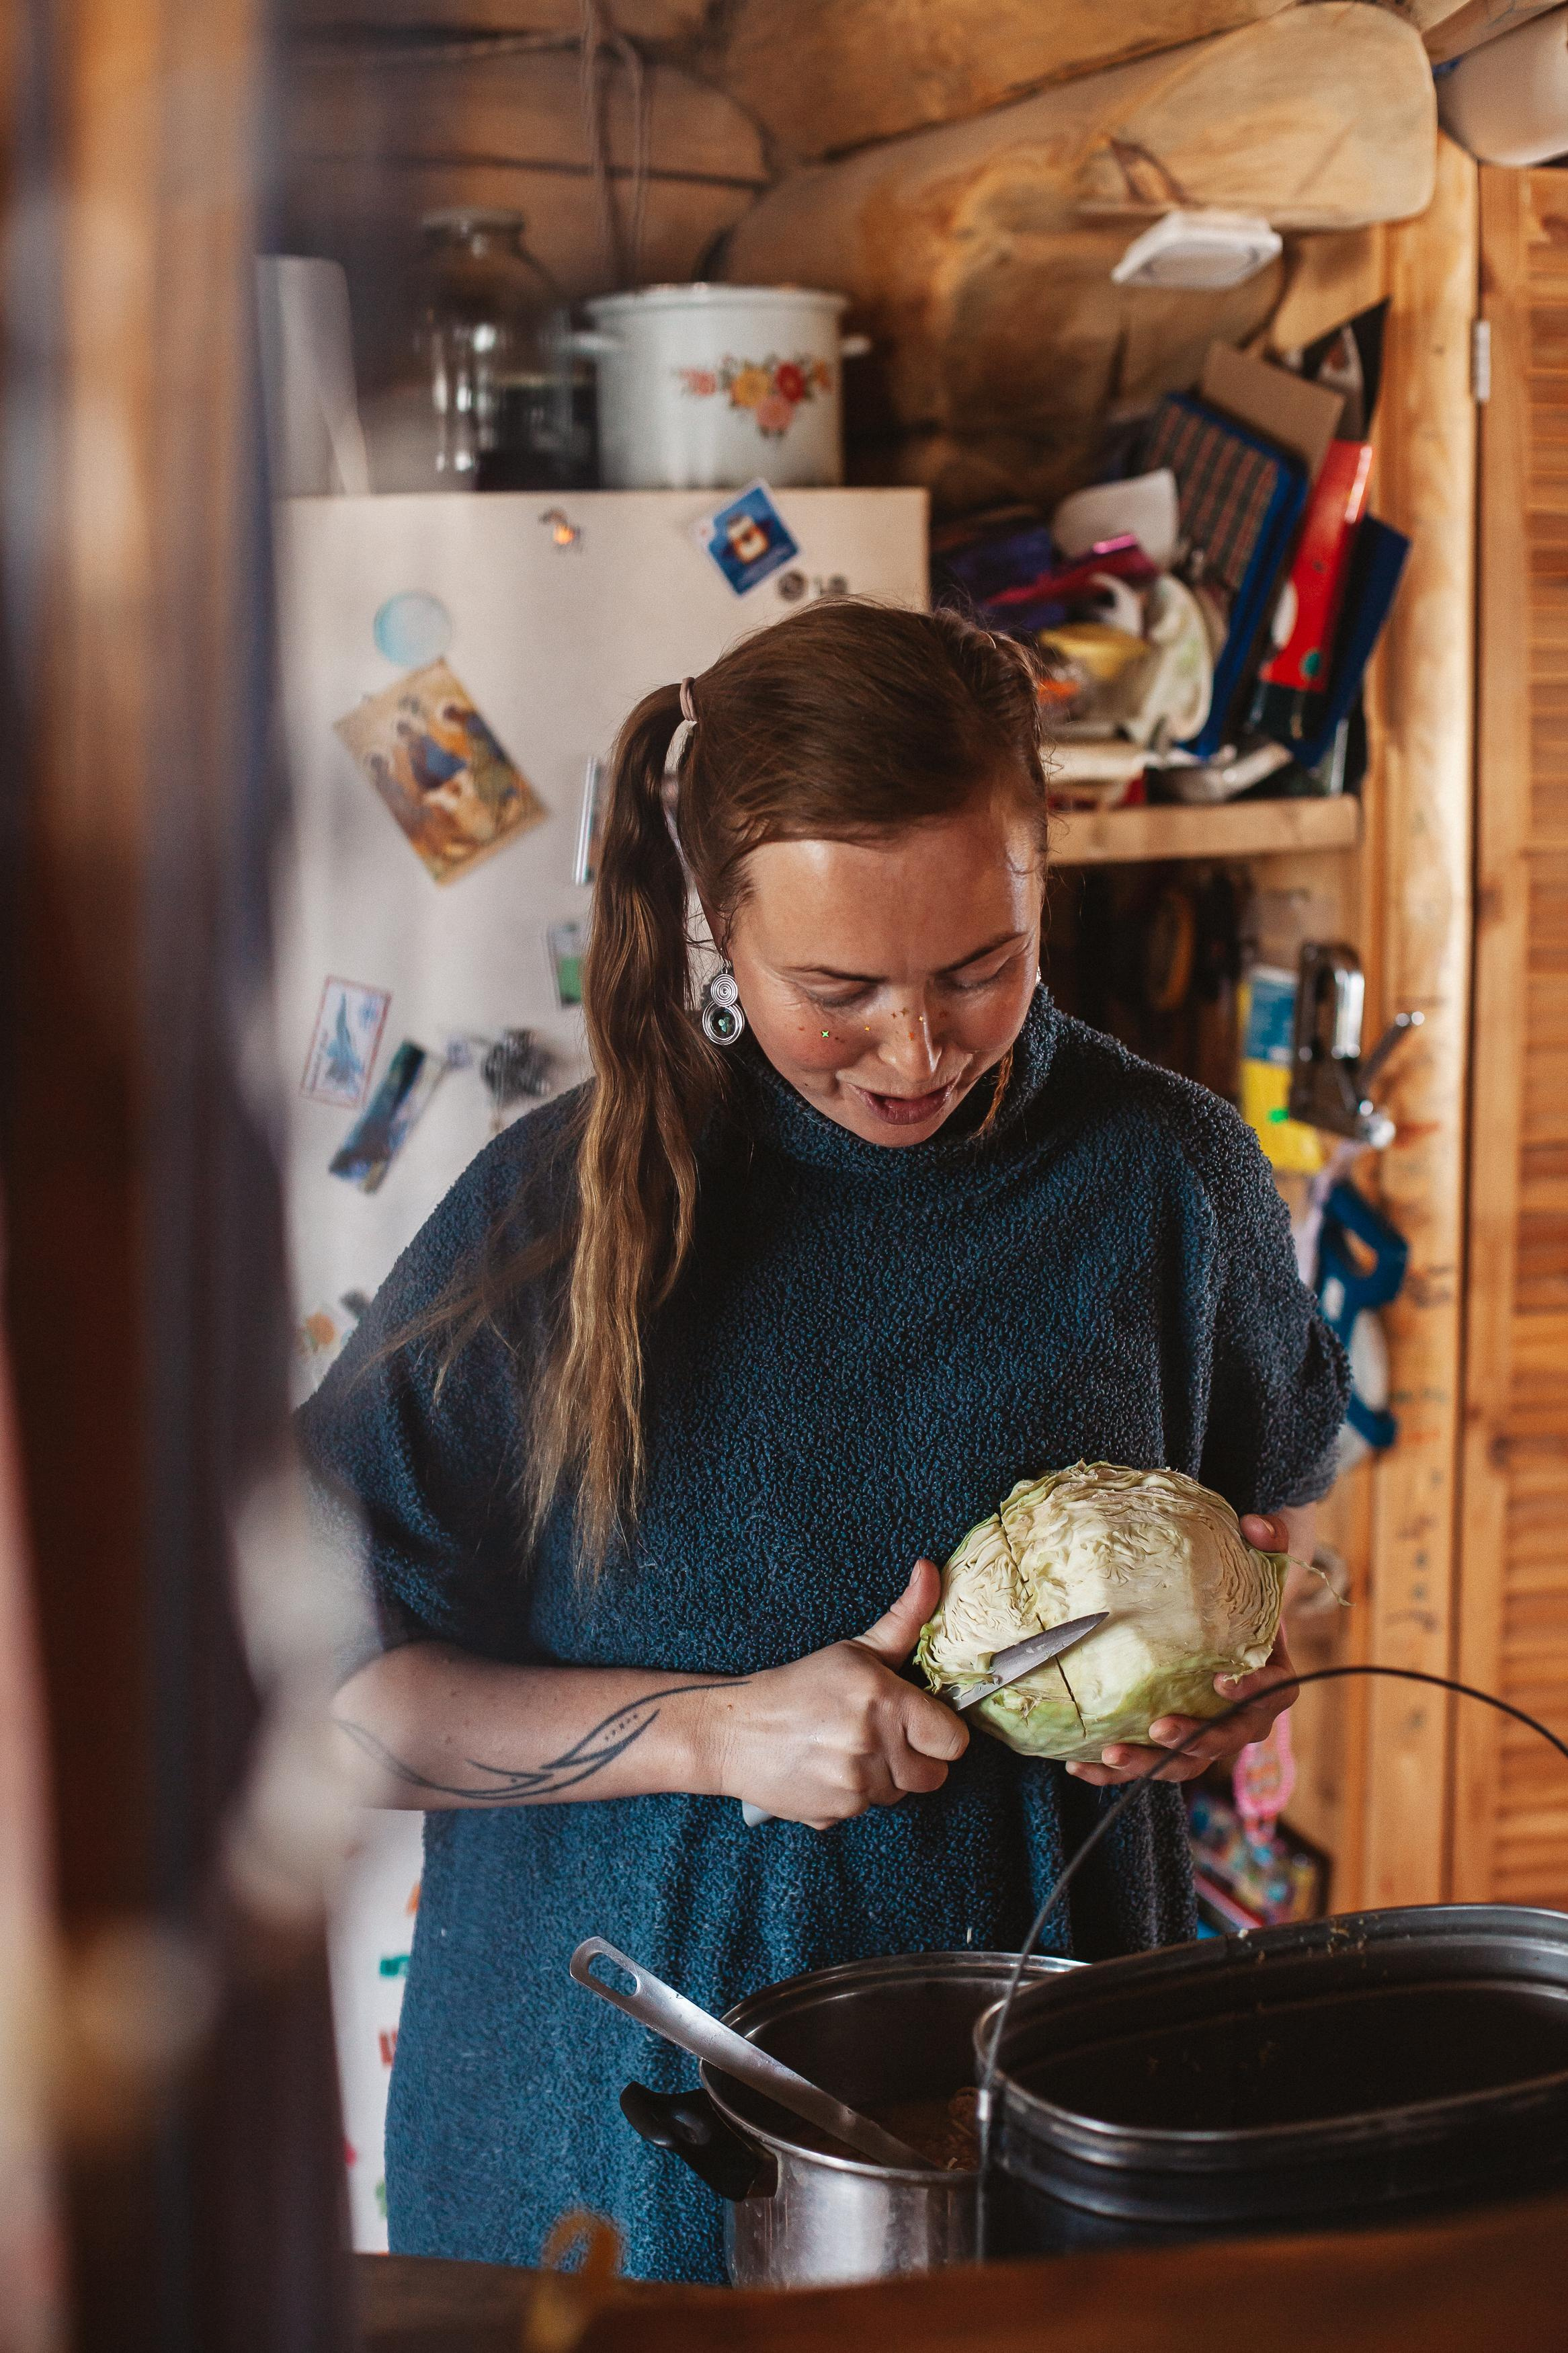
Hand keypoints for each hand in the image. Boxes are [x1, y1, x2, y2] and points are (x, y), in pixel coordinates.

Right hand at [706, 1559, 967, 1829]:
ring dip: (884, 1777)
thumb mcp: (856, 1650)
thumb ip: (905, 1618)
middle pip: (933, 1775)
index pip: (954, 1741)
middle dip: (916, 1758)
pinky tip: (829, 1769)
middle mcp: (875, 1747)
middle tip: (885, 1735)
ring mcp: (856, 1786)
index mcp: (887, 1702)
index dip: (942, 1732)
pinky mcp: (836, 1815)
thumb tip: (930, 1570)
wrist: (735, 1730)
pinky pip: (866, 1810)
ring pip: (899, 1794)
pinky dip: (854, 1795)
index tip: (922, 1722)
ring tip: (851, 1749)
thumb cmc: (799, 1686)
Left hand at [1064, 1512, 1301, 1789]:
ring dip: (1148, 1765)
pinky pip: (1150, 1763)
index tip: (1222, 1682)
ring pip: (1185, 1763)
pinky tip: (1080, 1765)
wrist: (1229, 1620)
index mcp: (1272, 1677)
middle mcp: (1243, 1714)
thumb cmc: (1245, 1591)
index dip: (1252, 1693)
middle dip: (1193, 1741)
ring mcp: (1207, 1732)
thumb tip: (1256, 1526)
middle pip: (1225, 1740)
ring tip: (1110, 1754)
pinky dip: (1117, 1770)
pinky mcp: (1174, 1741)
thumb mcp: (1262, 1559)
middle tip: (1158, 1729)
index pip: (1272, 1693)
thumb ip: (1269, 1540)